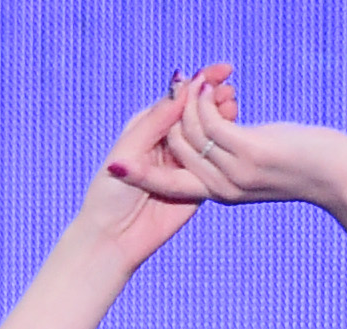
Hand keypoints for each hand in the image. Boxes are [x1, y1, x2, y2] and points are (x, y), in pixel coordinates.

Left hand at [76, 70, 235, 271]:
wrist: (113, 240)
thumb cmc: (110, 193)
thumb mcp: (131, 150)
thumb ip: (157, 120)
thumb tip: (180, 85)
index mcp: (148, 126)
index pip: (178, 98)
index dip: (199, 82)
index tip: (222, 70)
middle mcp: (167, 142)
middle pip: (196, 113)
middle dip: (214, 98)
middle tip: (231, 91)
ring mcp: (182, 163)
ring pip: (206, 135)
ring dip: (222, 119)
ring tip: (235, 107)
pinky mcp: (194, 186)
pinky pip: (211, 163)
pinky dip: (224, 146)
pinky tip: (235, 132)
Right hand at [143, 70, 346, 208]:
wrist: (332, 174)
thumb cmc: (298, 163)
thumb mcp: (257, 161)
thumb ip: (233, 153)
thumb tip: (221, 133)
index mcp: (218, 193)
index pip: (168, 185)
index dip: (140, 175)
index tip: (116, 166)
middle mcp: (221, 189)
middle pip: (173, 154)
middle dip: (166, 120)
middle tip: (173, 86)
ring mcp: (234, 172)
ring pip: (188, 136)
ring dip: (186, 102)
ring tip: (192, 79)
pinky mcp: (248, 152)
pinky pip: (209, 123)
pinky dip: (203, 99)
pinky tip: (208, 83)